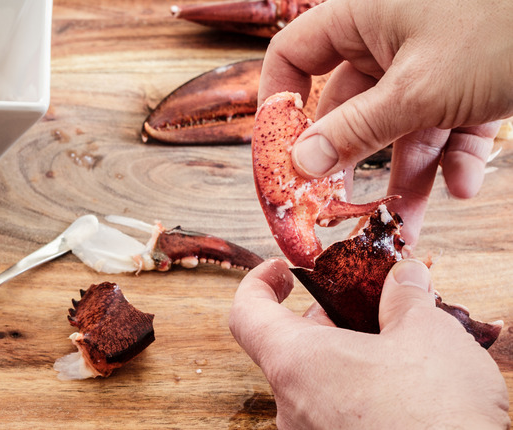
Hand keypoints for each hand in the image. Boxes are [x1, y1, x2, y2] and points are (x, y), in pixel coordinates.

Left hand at [229, 258, 509, 428]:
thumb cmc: (437, 412)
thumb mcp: (428, 333)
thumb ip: (406, 298)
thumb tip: (404, 278)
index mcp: (295, 362)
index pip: (246, 313)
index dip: (258, 283)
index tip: (282, 270)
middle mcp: (291, 404)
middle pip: (291, 347)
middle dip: (328, 322)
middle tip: (371, 309)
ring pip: (316, 382)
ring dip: (349, 359)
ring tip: (400, 350)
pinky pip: (334, 413)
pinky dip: (358, 393)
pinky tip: (404, 391)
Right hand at [258, 0, 512, 244]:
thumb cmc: (504, 29)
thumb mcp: (418, 90)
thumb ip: (354, 131)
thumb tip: (300, 165)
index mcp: (364, 17)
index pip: (295, 54)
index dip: (280, 102)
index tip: (281, 154)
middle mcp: (391, 36)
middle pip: (348, 103)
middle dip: (351, 160)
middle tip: (338, 208)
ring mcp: (433, 59)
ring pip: (401, 123)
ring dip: (406, 173)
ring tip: (405, 224)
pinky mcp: (471, 80)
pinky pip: (447, 123)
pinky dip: (453, 156)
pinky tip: (462, 185)